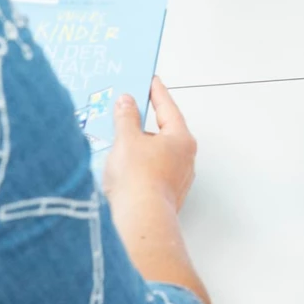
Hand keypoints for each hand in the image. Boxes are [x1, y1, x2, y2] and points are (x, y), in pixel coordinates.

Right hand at [103, 76, 197, 212]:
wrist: (139, 221)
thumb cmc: (138, 181)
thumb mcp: (127, 140)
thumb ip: (126, 118)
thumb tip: (127, 103)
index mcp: (181, 139)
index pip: (168, 108)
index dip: (157, 93)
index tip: (151, 81)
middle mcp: (185, 159)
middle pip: (164, 133)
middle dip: (144, 124)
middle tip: (129, 112)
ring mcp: (177, 179)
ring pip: (157, 155)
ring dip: (139, 148)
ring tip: (118, 144)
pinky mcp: (165, 196)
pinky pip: (152, 173)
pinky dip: (138, 167)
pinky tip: (122, 170)